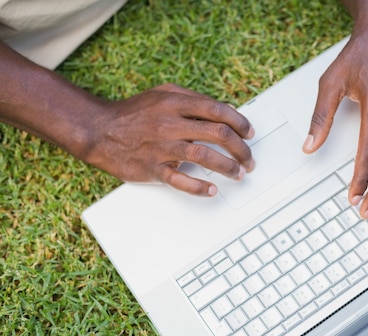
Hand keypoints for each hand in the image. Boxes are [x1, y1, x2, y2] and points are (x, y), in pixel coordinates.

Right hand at [86, 83, 255, 195]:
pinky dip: (198, 187)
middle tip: (249, 159)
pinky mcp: (152, 168)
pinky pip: (179, 180)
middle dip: (240, 148)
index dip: (240, 122)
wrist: (98, 130)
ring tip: (239, 174)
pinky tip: (212, 190)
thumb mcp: (162, 94)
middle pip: (217, 133)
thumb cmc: (134, 113)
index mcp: (175, 103)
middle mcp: (170, 123)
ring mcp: (161, 147)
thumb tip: (223, 111)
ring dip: (227, 167)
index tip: (249, 134)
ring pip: (203, 156)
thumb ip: (192, 99)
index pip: (218, 110)